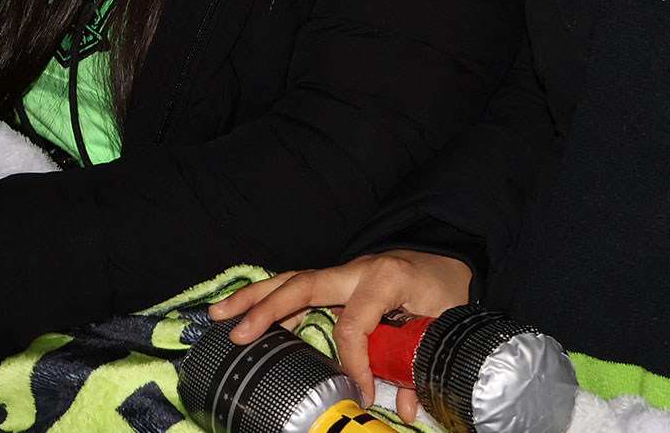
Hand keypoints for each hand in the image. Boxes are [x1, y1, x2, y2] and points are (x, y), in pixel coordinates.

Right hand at [207, 251, 473, 421]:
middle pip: (304, 285)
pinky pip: (299, 288)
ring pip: (293, 281)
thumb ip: (418, 364)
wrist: (450, 260)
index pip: (354, 325)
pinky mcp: (338, 281)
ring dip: (254, 298)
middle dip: (268, 309)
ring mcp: (345, 272)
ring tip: (219, 315)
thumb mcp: (442, 325)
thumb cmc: (445, 290)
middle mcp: (358, 270)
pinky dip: (269, 298)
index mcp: (386, 278)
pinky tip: (243, 314)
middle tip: (237, 334)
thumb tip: (401, 408)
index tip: (357, 392)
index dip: (352, 363)